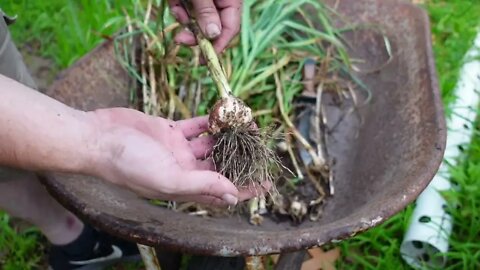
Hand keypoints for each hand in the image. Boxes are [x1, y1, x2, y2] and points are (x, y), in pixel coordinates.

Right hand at [89, 108, 255, 205]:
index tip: (266, 185)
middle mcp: (183, 169)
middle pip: (220, 166)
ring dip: (229, 137)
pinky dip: (210, 121)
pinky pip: (196, 126)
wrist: (98, 138)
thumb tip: (233, 195)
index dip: (245, 190)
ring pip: (211, 144)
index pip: (222, 191)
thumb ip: (201, 184)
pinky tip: (226, 113)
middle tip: (262, 149)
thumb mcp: (167, 178)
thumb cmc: (127, 163)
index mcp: (184, 186)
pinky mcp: (169, 130)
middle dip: (241, 159)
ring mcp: (177, 150)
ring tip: (249, 127)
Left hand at [168, 0, 241, 52]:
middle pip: (213, 27)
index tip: (205, 59)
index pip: (231, 27)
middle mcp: (221, 2)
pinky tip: (175, 0)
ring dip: (184, 18)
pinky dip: (178, 8)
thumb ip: (207, 12)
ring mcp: (207, 1)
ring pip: (196, 19)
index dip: (218, 45)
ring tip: (177, 5)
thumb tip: (213, 35)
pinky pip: (186, 9)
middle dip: (195, 34)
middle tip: (179, 40)